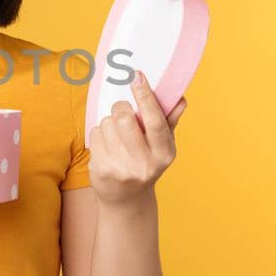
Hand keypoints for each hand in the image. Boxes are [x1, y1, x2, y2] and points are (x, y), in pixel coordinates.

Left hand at [85, 70, 187, 205]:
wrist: (127, 199)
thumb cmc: (146, 163)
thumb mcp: (162, 146)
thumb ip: (169, 121)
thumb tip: (180, 99)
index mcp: (164, 153)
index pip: (154, 121)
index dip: (145, 97)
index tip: (137, 76)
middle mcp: (144, 163)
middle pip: (124, 118)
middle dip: (120, 108)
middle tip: (122, 111)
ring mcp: (121, 168)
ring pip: (107, 124)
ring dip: (109, 123)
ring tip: (116, 137)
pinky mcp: (101, 170)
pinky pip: (95, 135)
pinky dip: (99, 135)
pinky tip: (106, 147)